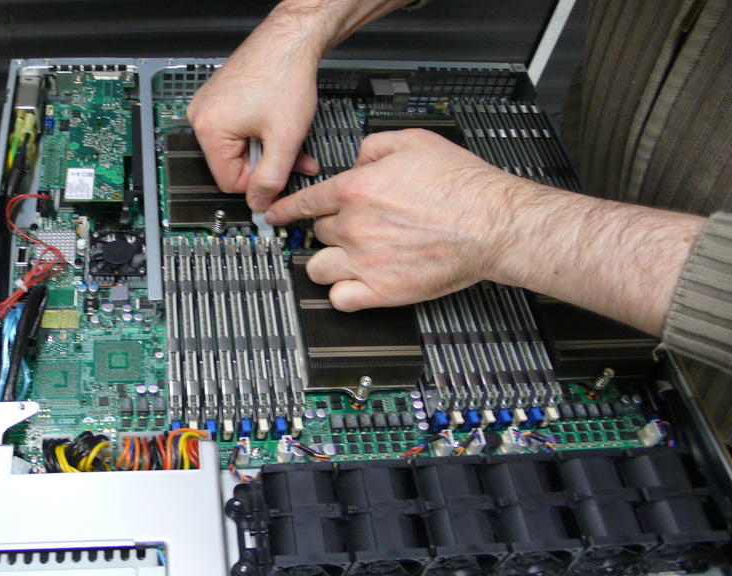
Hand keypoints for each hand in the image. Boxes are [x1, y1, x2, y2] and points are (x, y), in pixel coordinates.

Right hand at [187, 48, 319, 209]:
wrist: (288, 41)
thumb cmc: (284, 76)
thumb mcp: (284, 138)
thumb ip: (272, 178)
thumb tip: (259, 202)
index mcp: (209, 130)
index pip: (228, 182)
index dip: (259, 181)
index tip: (279, 173)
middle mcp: (201, 118)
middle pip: (233, 164)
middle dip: (266, 163)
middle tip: (291, 153)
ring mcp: (208, 107)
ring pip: (239, 148)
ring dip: (266, 148)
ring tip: (286, 133)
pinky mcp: (219, 99)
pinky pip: (238, 130)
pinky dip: (260, 132)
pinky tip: (276, 123)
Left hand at [265, 129, 523, 310]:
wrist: (493, 223)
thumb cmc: (462, 185)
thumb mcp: (413, 140)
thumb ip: (373, 145)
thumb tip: (356, 157)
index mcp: (356, 190)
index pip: (304, 202)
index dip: (286, 210)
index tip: (276, 215)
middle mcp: (354, 226)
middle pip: (317, 232)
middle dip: (330, 229)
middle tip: (351, 229)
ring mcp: (365, 261)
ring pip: (318, 268)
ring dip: (328, 262)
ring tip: (347, 258)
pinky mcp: (383, 291)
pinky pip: (340, 300)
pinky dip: (342, 294)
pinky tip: (354, 285)